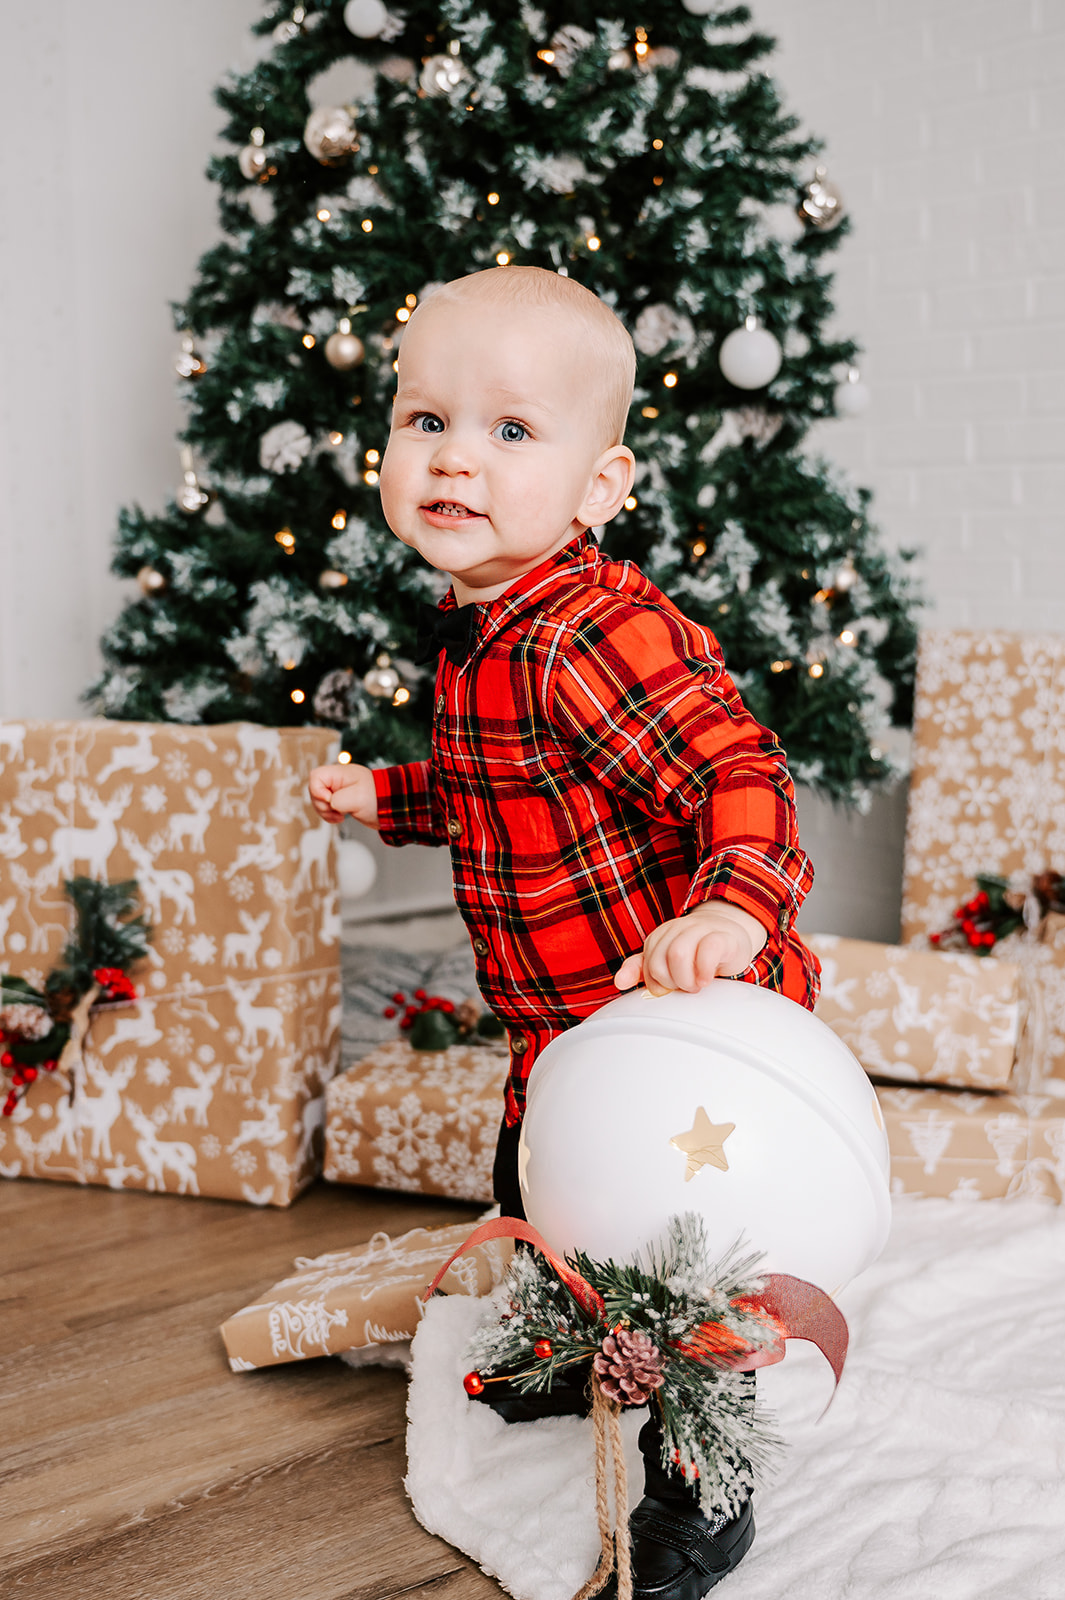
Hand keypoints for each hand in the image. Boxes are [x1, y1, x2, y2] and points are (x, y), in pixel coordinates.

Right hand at [308, 763, 379, 827]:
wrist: (391, 808)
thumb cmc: (379, 799)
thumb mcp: (358, 798)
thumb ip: (338, 800)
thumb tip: (330, 804)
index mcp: (340, 773)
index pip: (316, 776)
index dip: (318, 791)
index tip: (331, 800)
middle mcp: (337, 780)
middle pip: (314, 790)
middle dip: (322, 804)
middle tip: (336, 810)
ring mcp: (339, 791)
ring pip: (319, 801)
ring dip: (325, 812)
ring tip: (340, 816)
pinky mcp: (341, 801)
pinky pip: (326, 808)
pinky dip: (329, 815)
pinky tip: (340, 818)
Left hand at [614, 902, 766, 995]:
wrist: (731, 933)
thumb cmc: (697, 951)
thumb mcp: (666, 960)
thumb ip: (641, 970)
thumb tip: (619, 983)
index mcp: (659, 937)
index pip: (647, 966)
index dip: (658, 983)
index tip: (672, 987)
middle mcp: (676, 929)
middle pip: (659, 961)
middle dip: (672, 983)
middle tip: (686, 987)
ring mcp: (699, 929)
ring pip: (678, 954)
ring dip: (687, 979)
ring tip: (697, 985)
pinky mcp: (722, 936)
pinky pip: (707, 951)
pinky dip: (705, 970)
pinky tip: (707, 979)